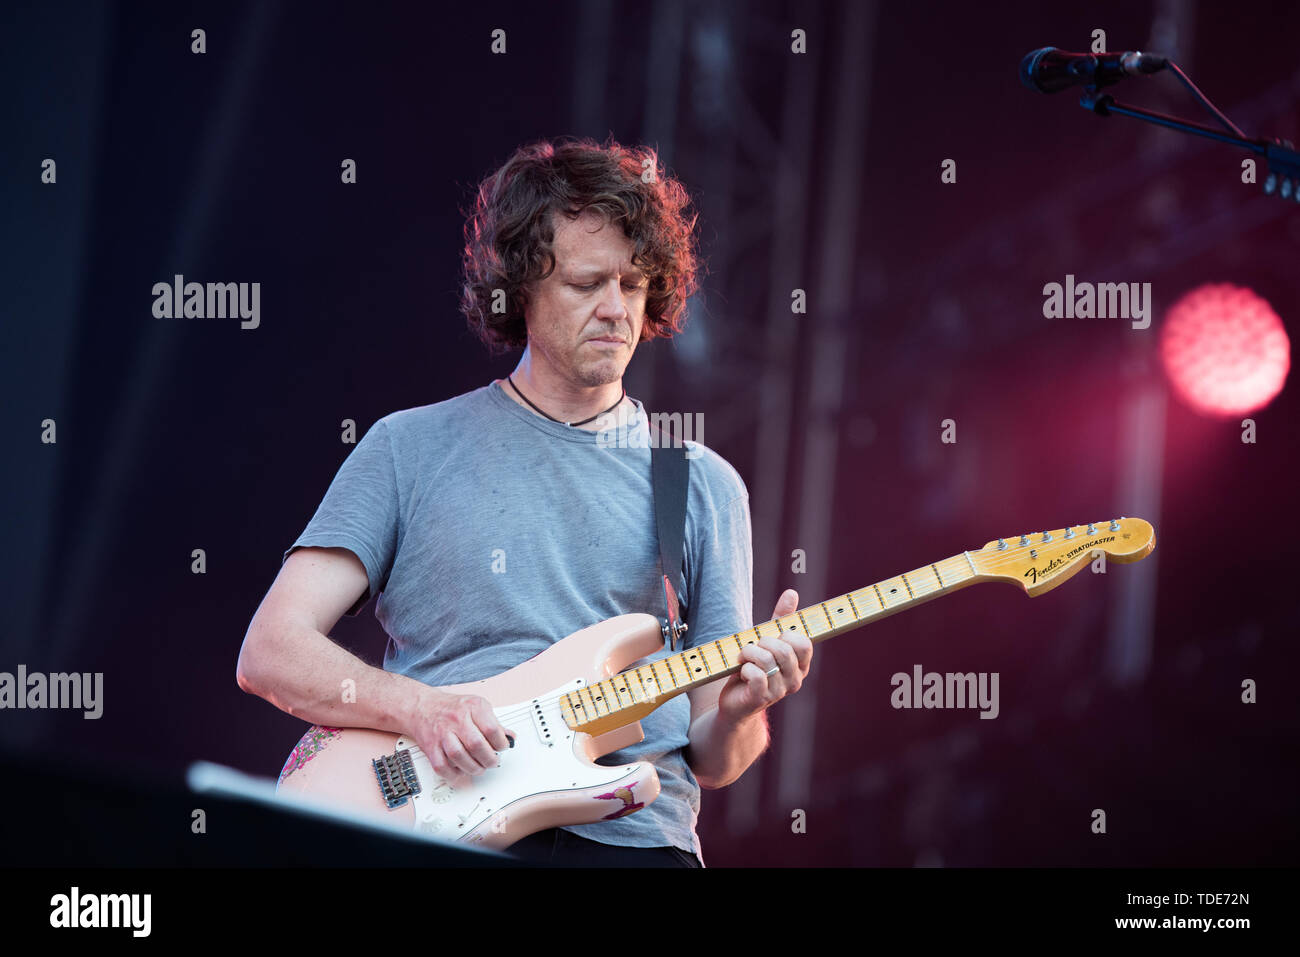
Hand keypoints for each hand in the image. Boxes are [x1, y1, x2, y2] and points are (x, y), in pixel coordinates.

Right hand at [408, 688, 513, 789]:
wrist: (423, 707)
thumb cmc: (452, 708)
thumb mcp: (477, 706)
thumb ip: (494, 722)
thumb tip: (509, 737)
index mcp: (472, 707)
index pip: (492, 729)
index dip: (501, 743)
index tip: (502, 747)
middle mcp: (456, 719)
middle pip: (476, 744)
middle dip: (489, 759)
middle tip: (492, 761)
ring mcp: (442, 733)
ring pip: (459, 757)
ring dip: (473, 768)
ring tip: (479, 767)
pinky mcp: (431, 747)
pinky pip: (441, 767)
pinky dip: (453, 774)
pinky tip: (461, 772)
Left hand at [715, 588, 811, 722]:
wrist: (735, 701)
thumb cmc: (754, 668)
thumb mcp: (767, 641)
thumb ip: (781, 620)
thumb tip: (792, 593)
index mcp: (800, 665)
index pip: (804, 643)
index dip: (785, 635)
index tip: (771, 638)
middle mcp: (795, 680)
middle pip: (785, 650)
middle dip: (763, 643)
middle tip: (752, 648)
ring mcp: (780, 691)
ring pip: (767, 660)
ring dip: (749, 654)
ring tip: (743, 658)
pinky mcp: (761, 698)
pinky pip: (755, 675)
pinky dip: (744, 668)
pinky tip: (742, 672)